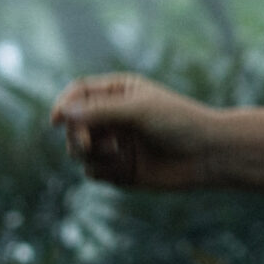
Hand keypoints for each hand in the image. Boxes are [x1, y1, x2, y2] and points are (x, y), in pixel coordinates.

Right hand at [48, 73, 263, 190]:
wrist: (207, 155)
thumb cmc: (178, 123)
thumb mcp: (138, 110)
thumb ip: (100, 111)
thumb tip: (63, 112)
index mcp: (119, 92)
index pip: (79, 93)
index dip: (64, 104)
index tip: (57, 119)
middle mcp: (113, 117)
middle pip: (74, 124)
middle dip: (77, 134)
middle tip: (89, 143)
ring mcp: (115, 144)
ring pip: (78, 150)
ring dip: (88, 153)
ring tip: (115, 153)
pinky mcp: (119, 169)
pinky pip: (92, 172)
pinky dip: (103, 171)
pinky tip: (125, 168)